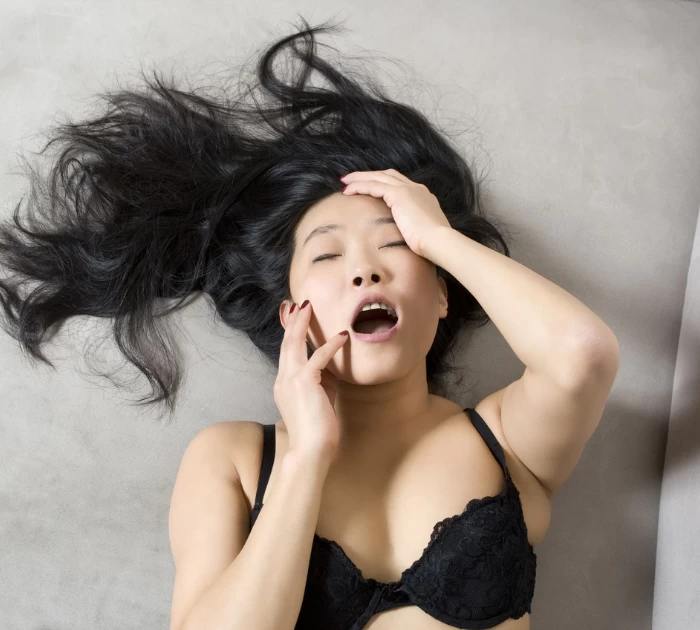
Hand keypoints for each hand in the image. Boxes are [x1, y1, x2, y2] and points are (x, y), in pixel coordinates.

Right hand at [274, 300, 348, 459]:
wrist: (311, 450)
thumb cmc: (318, 428)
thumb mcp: (318, 398)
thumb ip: (321, 379)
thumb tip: (331, 364)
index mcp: (284, 383)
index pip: (286, 352)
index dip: (290, 332)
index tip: (296, 315)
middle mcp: (283, 379)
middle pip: (286, 342)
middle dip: (293, 321)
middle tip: (300, 303)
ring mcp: (291, 380)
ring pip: (293, 344)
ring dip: (302, 324)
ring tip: (309, 307)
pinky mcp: (304, 383)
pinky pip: (318, 358)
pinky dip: (330, 345)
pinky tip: (342, 337)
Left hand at [339, 168, 451, 258]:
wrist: (439, 242)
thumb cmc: (433, 245)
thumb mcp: (423, 233)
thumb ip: (414, 230)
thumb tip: (407, 239)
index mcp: (423, 196)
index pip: (399, 184)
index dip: (382, 183)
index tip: (369, 188)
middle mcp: (416, 188)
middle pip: (387, 175)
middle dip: (369, 175)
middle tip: (352, 179)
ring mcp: (408, 189)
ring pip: (378, 177)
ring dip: (360, 178)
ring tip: (345, 182)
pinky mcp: (399, 194)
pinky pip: (374, 186)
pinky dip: (360, 186)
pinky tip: (348, 191)